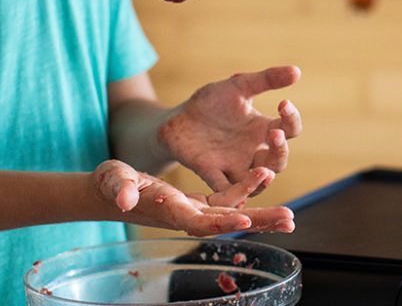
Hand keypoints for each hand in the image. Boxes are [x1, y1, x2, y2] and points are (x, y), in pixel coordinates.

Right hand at [91, 159, 293, 234]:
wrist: (113, 188)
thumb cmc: (111, 185)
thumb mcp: (113, 181)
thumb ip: (119, 188)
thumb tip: (123, 199)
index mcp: (169, 212)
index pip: (198, 222)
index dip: (221, 223)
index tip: (245, 222)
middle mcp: (187, 215)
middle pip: (227, 221)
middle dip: (258, 222)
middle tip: (288, 220)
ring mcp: (195, 209)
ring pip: (234, 212)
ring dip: (261, 213)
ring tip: (290, 215)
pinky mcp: (200, 201)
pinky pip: (229, 198)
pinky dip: (247, 190)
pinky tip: (265, 178)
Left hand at [157, 66, 301, 192]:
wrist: (177, 120)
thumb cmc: (211, 103)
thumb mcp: (238, 85)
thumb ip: (266, 79)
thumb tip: (297, 71)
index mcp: (262, 129)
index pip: (290, 129)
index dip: (291, 119)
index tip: (283, 103)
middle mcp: (253, 151)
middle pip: (278, 161)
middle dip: (280, 150)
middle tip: (275, 135)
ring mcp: (234, 166)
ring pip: (257, 182)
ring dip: (262, 179)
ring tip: (265, 172)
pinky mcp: (211, 173)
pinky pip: (225, 190)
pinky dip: (232, 195)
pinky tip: (238, 197)